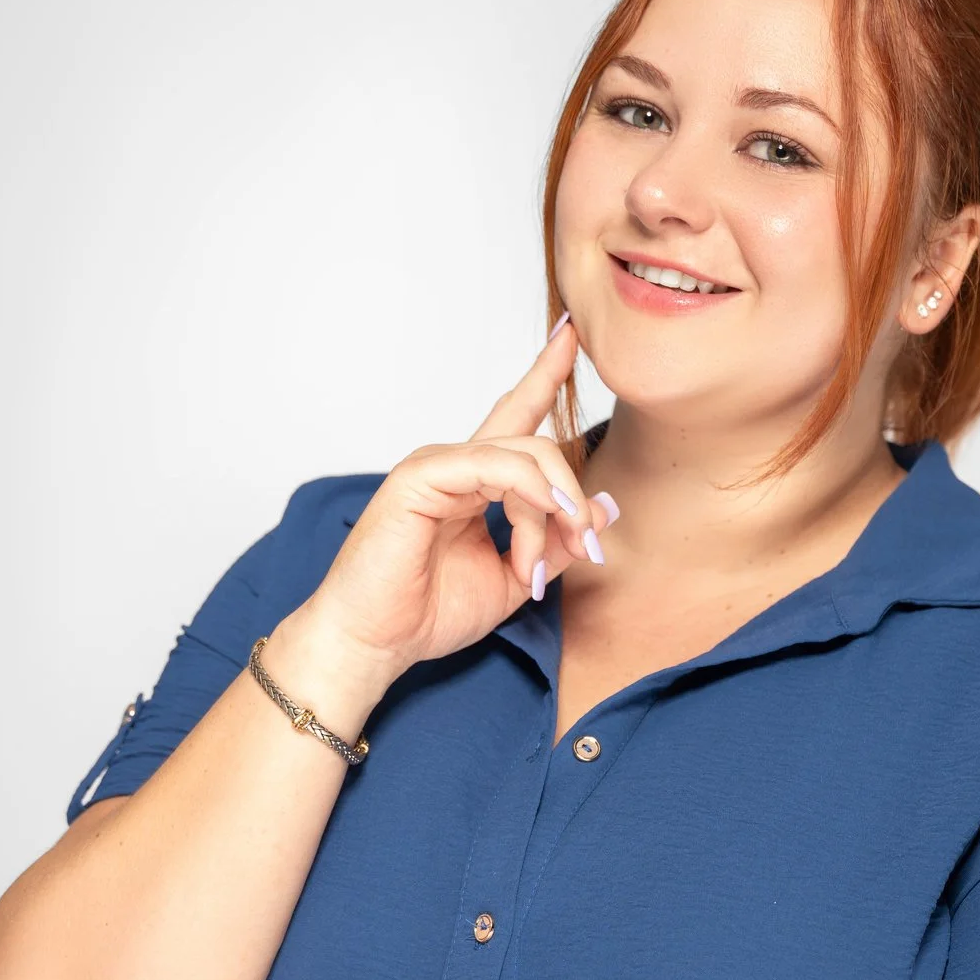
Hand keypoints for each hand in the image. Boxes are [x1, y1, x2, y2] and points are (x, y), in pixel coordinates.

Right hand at [298, 313, 619, 681]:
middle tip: (585, 547)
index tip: (571, 335)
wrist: (375, 643)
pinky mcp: (422, 475)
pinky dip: (530, 493)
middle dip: (573, 496)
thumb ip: (558, 542)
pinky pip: (495, 465)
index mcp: (474, 483)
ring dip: (553, 509)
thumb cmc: (427, 613)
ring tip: (544, 562)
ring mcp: (437, 465)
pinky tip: (544, 518)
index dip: (544, 375)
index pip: (517, 416)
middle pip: (537, 443)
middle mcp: (457, 465)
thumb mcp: (517, 580)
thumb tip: (604, 507)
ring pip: (526, 455)